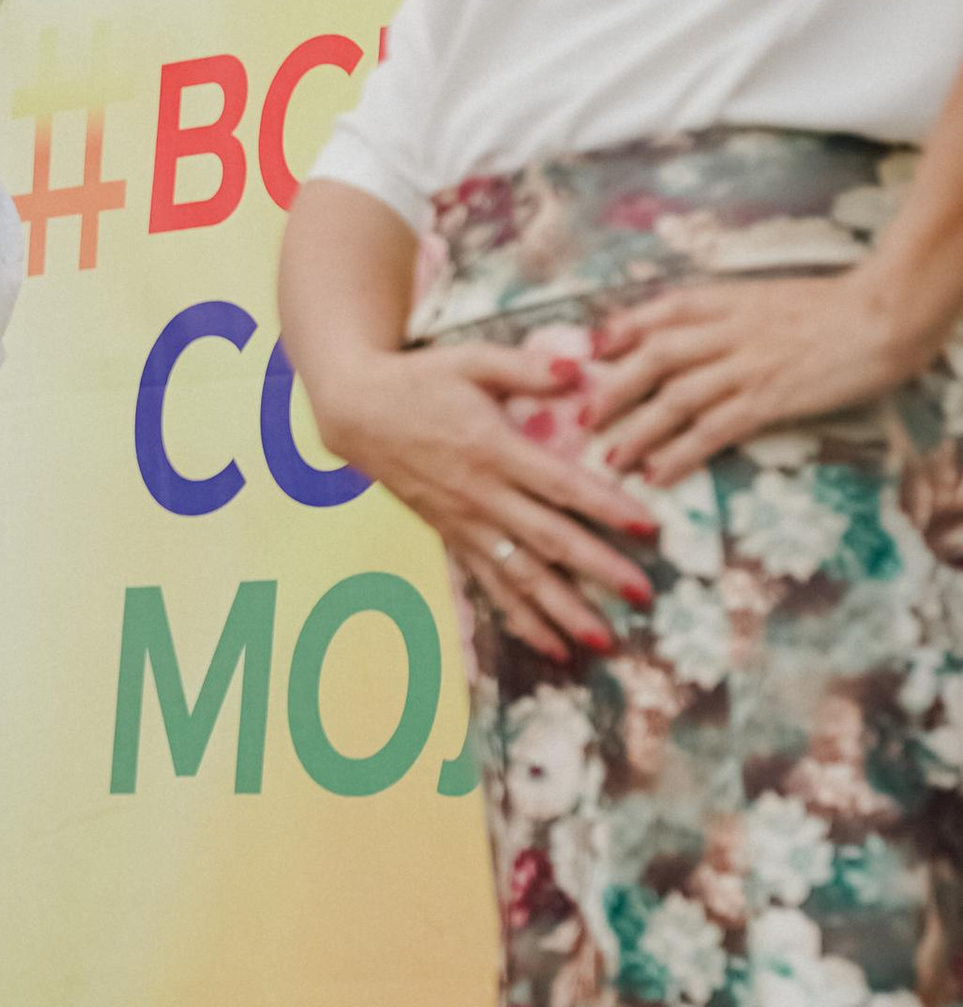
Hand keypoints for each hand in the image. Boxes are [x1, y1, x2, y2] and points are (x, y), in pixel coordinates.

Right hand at [315, 338, 660, 665]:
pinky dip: (521, 619)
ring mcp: (465, 524)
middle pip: (548, 540)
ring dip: (562, 611)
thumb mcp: (473, 360)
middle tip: (643, 596)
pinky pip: (490, 586)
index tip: (647, 528)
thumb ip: (528, 367)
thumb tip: (582, 369)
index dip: (606, 507)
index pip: (561, 485)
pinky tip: (552, 645)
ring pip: (520, 576)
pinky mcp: (452, 540)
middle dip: (598, 570)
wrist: (358, 413)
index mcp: (493, 449)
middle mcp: (481, 496)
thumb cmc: (420, 381)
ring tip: (602, 642)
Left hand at [589, 267, 919, 482]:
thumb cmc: (838, 309)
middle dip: (614, 389)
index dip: (621, 329)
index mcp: (729, 300)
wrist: (887, 313)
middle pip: (655, 357)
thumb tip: (699, 335)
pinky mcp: (770, 398)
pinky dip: (681, 453)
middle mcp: (729, 330)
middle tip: (582, 419)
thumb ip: (734, 314)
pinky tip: (659, 475)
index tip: (591, 350)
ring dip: (637, 431)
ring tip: (610, 460)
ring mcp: (747, 365)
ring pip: (675, 398)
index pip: (662, 310)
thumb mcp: (773, 298)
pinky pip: (714, 429)